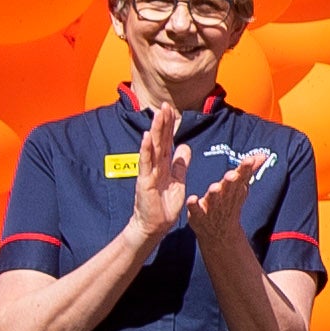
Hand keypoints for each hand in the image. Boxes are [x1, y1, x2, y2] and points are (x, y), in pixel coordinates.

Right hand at [125, 103, 191, 252]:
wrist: (155, 225)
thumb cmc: (164, 205)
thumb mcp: (178, 181)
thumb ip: (180, 164)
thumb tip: (185, 147)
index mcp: (164, 165)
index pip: (167, 141)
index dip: (169, 125)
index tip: (170, 109)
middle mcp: (155, 165)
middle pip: (160, 140)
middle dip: (162, 122)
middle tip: (164, 104)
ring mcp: (149, 172)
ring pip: (153, 148)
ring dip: (155, 130)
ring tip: (157, 114)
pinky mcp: (145, 181)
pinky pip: (146, 163)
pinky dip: (146, 150)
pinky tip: (147, 137)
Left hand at [188, 148, 259, 252]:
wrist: (220, 235)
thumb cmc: (229, 205)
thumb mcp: (241, 188)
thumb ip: (249, 170)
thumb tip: (264, 155)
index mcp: (235, 190)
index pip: (242, 177)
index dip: (245, 169)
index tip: (249, 160)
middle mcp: (225, 198)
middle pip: (229, 189)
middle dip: (231, 182)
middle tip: (232, 175)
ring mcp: (212, 208)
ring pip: (214, 200)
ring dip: (215, 194)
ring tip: (215, 188)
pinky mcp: (198, 215)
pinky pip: (196, 210)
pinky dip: (194, 206)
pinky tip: (192, 199)